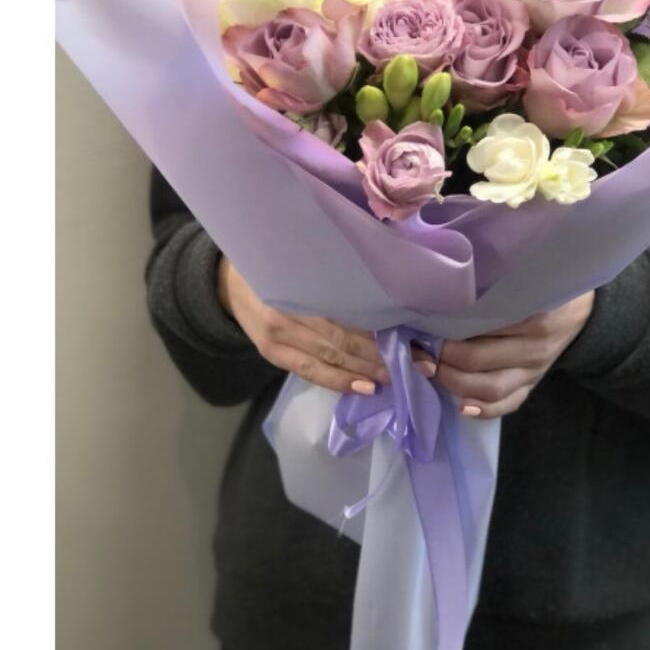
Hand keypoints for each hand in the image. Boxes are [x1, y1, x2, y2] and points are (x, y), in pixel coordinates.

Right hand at [217, 257, 404, 394]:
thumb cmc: (279, 264)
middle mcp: (290, 309)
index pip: (353, 307)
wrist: (227, 280)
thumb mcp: (306, 260)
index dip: (387, 324)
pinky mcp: (271, 353)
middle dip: (386, 353)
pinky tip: (365, 388)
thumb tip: (392, 294)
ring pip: (332, 356)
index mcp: (304, 280)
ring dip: (369, 370)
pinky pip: (310, 371)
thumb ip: (339, 275)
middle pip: (347, 336)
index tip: (419, 333)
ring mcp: (278, 335)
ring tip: (401, 378)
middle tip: (423, 363)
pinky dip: (339, 381)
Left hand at [428, 292, 595, 418]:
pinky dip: (483, 410)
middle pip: (477, 359)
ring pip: (490, 387)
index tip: (418, 325)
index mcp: (531, 314)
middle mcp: (534, 346)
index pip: (478, 325)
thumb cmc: (539, 286)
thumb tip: (437, 298)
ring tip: (430, 371)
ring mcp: (535, 370)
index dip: (443, 328)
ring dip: (453, 383)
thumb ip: (488, 288)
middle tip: (417, 349)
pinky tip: (462, 406)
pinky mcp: (534, 384)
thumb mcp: (519, 280)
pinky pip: (509, 404)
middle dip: (440, 358)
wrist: (580, 311)